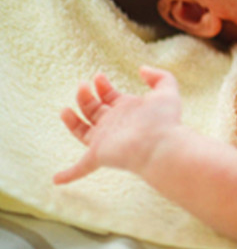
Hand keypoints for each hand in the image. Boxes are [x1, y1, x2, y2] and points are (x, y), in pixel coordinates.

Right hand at [54, 67, 182, 183]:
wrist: (161, 145)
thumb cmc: (165, 120)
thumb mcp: (166, 91)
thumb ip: (160, 76)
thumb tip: (142, 69)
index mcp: (128, 110)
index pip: (110, 97)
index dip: (102, 86)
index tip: (98, 76)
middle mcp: (115, 124)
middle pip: (94, 110)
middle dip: (86, 96)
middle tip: (82, 85)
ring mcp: (105, 140)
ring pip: (82, 131)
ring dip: (72, 120)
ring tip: (65, 110)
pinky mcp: (98, 155)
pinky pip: (80, 168)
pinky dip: (69, 174)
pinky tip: (57, 179)